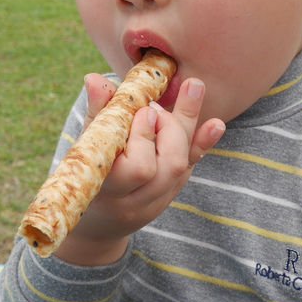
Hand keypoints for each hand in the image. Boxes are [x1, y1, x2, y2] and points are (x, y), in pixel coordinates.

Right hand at [54, 74, 224, 265]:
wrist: (99, 222)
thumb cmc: (86, 174)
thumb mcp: (85, 147)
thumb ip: (96, 113)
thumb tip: (95, 79)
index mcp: (107, 189)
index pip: (138, 168)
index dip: (145, 137)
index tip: (142, 110)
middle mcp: (136, 201)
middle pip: (168, 166)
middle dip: (169, 128)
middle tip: (155, 106)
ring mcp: (157, 201)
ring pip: (182, 166)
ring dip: (186, 126)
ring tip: (189, 91)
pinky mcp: (172, 193)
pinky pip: (191, 167)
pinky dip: (203, 142)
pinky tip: (216, 124)